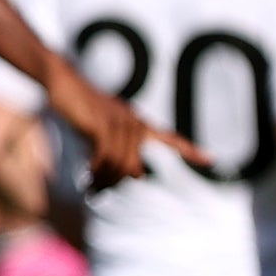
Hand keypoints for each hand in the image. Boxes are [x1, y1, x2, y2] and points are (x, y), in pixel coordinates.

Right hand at [41, 58, 197, 189]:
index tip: (211, 160)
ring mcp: (120, 122)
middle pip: (133, 167)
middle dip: (114, 183)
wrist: (64, 83)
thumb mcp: (105, 132)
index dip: (191, 151)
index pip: (171, 139)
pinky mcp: (103, 124)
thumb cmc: (83, 109)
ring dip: (104, 180)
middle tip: (97, 191)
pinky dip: (97, 170)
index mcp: (139, 124)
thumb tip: (138, 176)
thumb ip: (122, 151)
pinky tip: (87, 175)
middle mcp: (135, 123)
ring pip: (120, 165)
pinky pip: (106, 157)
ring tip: (90, 187)